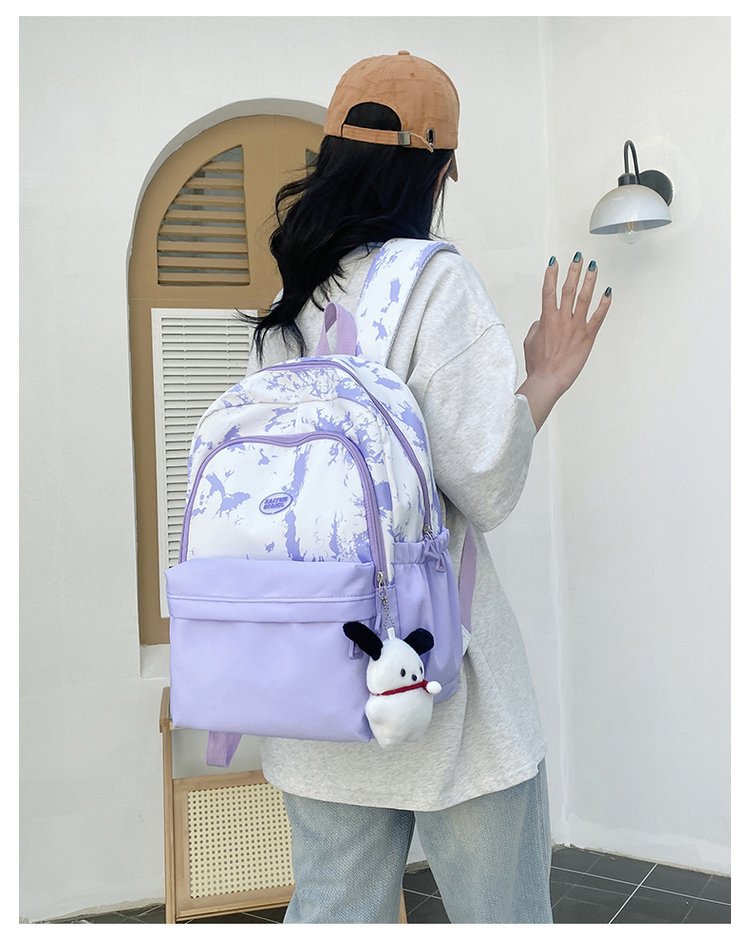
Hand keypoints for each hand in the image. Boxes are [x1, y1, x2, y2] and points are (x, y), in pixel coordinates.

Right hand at [516, 253, 611, 428]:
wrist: (548, 379)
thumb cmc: (538, 364)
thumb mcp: (530, 341)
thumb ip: (536, 326)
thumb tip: (542, 320)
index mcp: (546, 319)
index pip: (548, 291)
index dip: (551, 275)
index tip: (554, 262)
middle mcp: (562, 319)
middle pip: (568, 289)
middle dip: (573, 271)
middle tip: (578, 258)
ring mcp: (576, 327)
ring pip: (584, 298)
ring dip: (589, 281)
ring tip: (593, 267)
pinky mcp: (587, 337)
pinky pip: (598, 317)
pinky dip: (604, 304)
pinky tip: (608, 292)